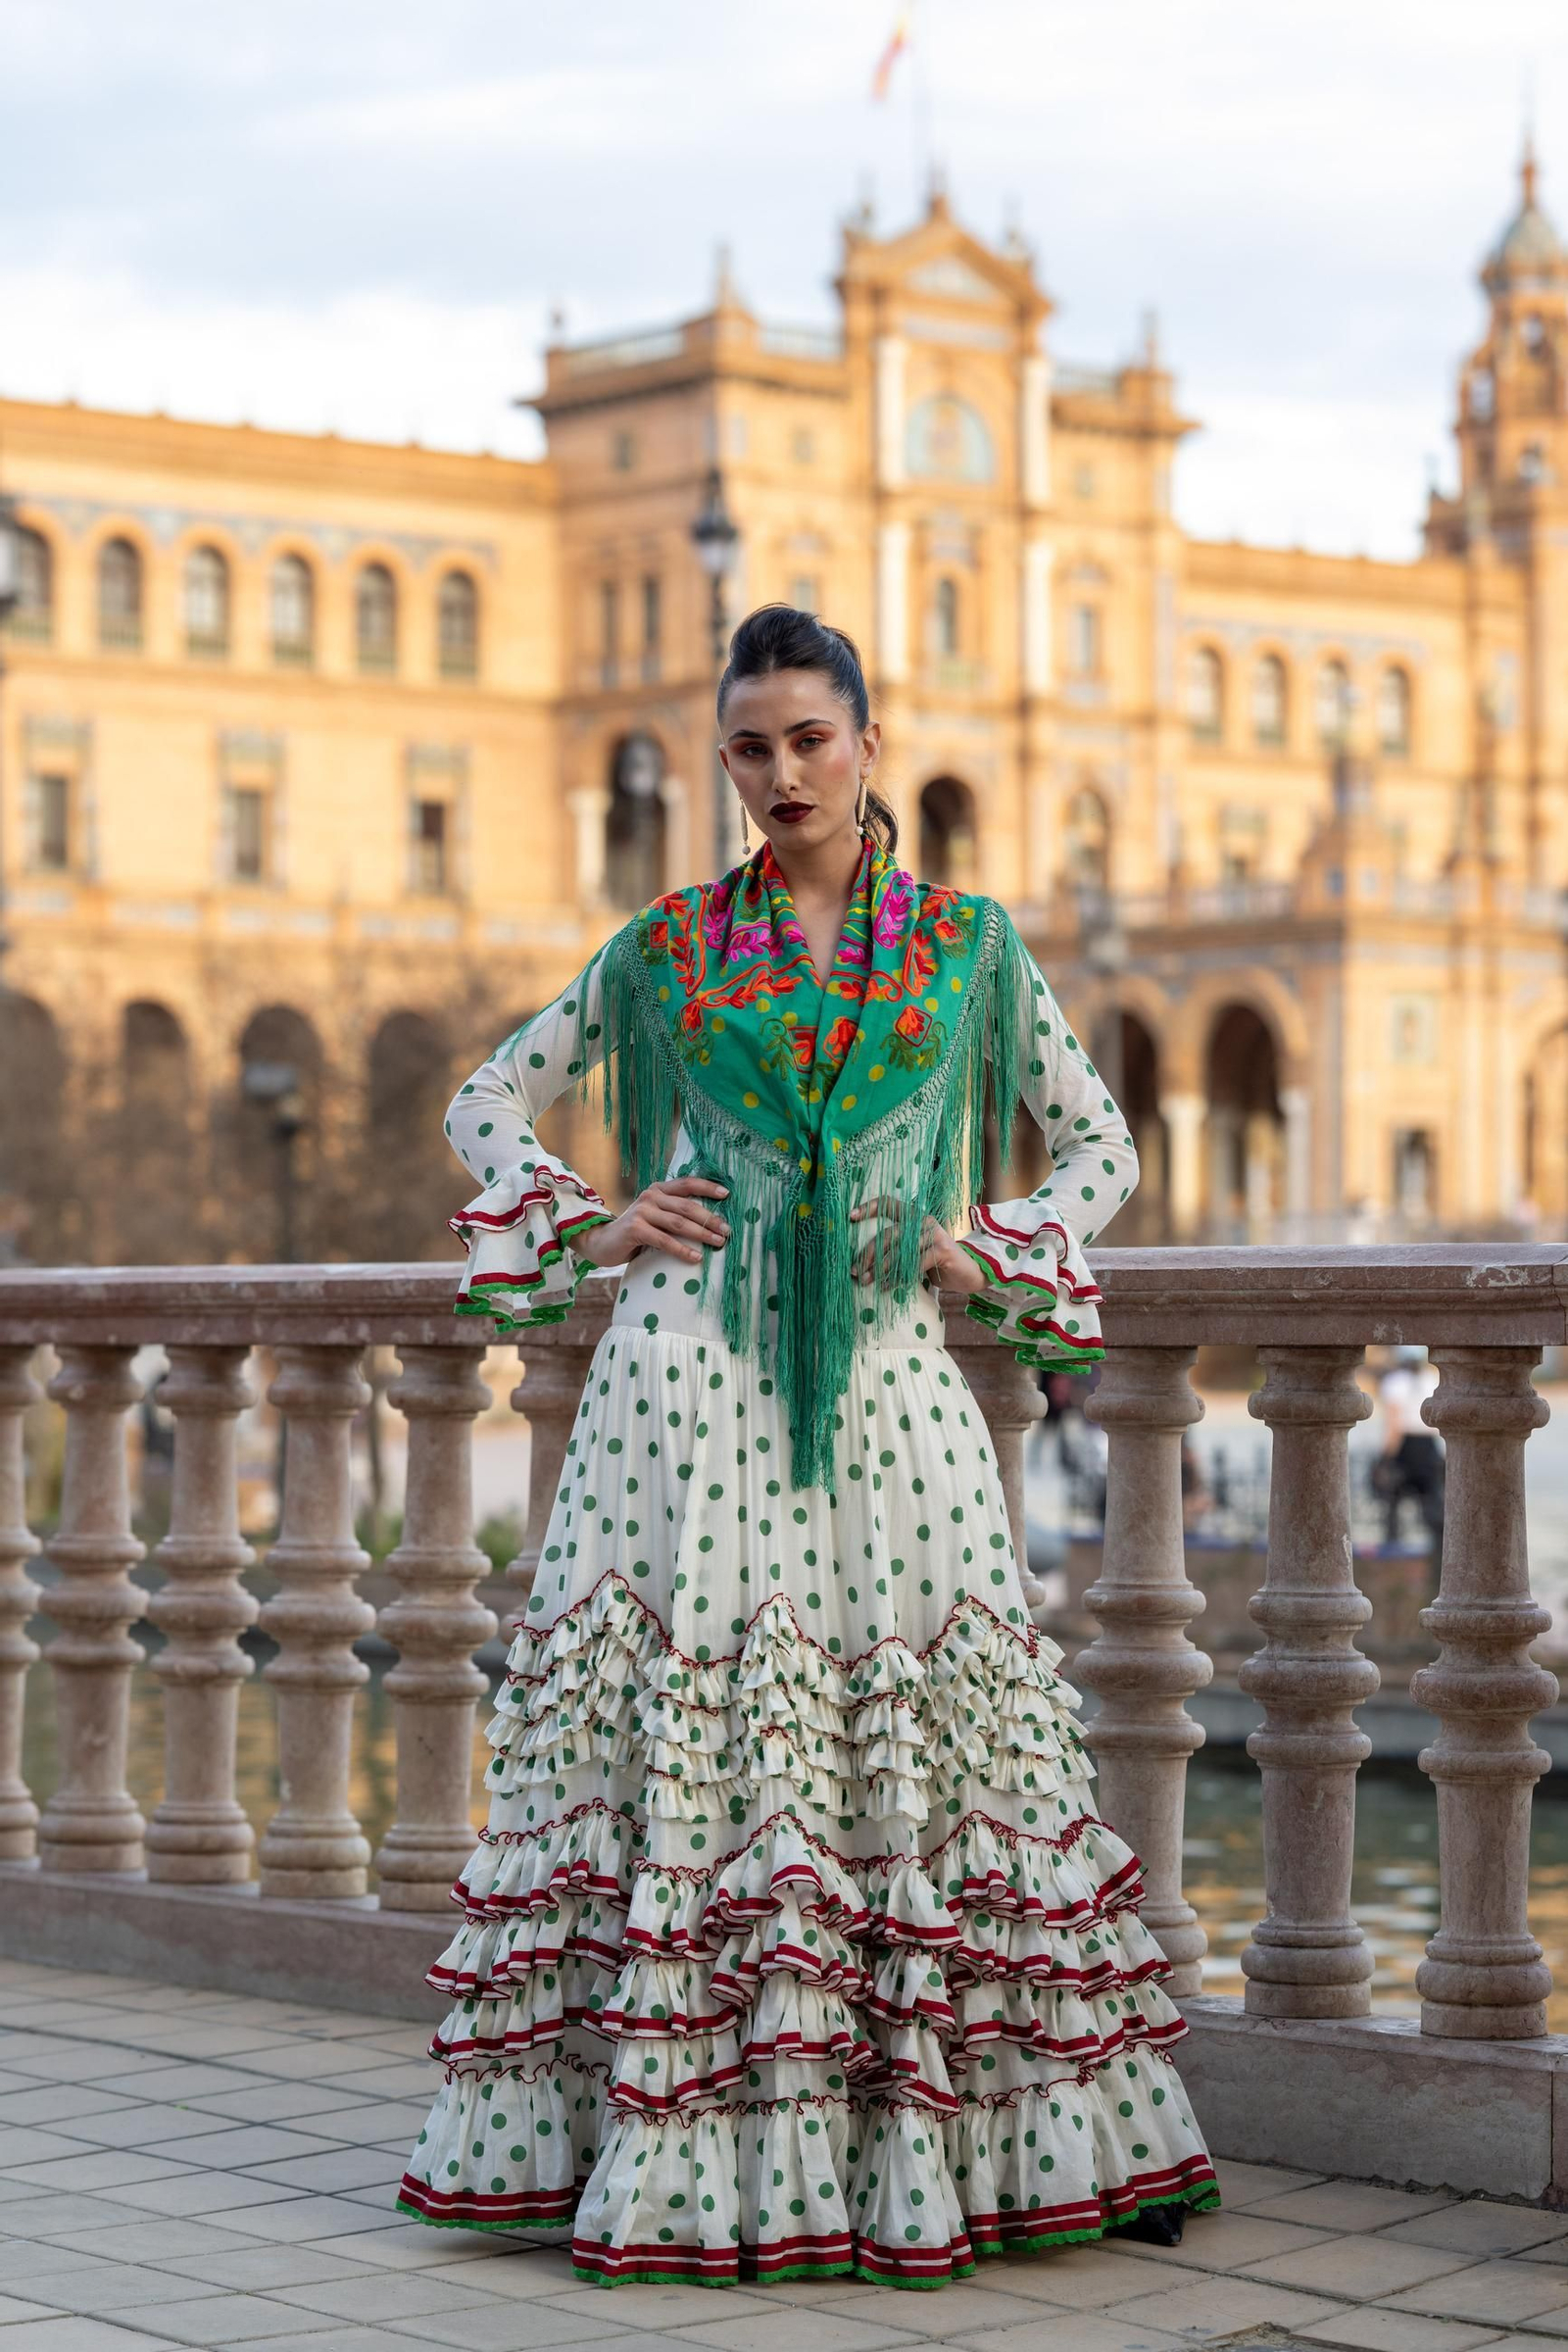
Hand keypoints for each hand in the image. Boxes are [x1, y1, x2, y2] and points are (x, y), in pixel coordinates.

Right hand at [570, 1177, 729, 1268]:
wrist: (602, 1242)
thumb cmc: (636, 1231)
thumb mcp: (655, 1215)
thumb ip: (673, 1212)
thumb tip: (710, 1221)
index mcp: (658, 1189)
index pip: (687, 1183)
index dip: (707, 1187)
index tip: (727, 1194)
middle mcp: (650, 1196)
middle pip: (687, 1206)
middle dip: (710, 1218)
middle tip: (727, 1230)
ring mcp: (642, 1211)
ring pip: (679, 1223)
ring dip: (702, 1233)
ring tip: (718, 1242)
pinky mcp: (635, 1229)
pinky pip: (665, 1240)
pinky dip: (682, 1250)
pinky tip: (696, 1257)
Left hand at [847, 1199, 987, 1294]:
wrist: (969, 1272)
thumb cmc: (935, 1263)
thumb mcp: (913, 1252)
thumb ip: (895, 1249)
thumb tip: (862, 1264)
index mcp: (914, 1216)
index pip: (888, 1203)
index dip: (868, 1207)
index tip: (850, 1217)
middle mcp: (923, 1220)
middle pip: (888, 1233)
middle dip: (868, 1254)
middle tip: (856, 1271)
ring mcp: (934, 1234)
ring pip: (899, 1251)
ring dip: (880, 1269)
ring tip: (867, 1282)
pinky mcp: (942, 1250)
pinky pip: (912, 1265)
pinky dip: (897, 1278)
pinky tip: (887, 1287)